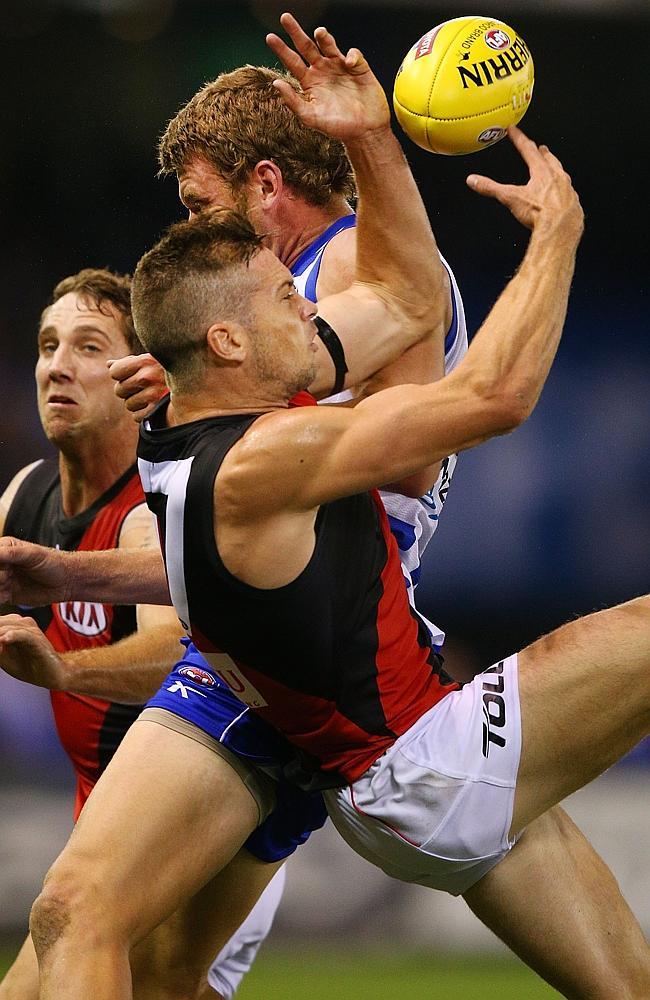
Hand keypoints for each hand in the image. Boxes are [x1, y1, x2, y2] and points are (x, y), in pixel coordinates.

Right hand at [0, 537, 70, 605]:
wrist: (66, 582)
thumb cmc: (52, 563)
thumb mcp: (32, 555)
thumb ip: (11, 554)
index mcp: (4, 548)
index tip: (5, 570)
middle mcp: (1, 564)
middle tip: (7, 578)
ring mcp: (3, 579)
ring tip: (8, 586)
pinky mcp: (6, 595)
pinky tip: (7, 596)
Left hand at [0, 614, 66, 689]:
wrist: (51, 674)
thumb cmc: (27, 665)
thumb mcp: (2, 657)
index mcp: (11, 624)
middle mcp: (21, 622)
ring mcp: (29, 629)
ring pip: (5, 628)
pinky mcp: (36, 638)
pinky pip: (22, 634)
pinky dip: (12, 636)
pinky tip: (4, 639)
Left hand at [108, 353, 168, 423]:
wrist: (196, 385)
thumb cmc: (170, 371)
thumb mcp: (152, 361)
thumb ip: (130, 363)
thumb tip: (109, 364)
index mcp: (145, 361)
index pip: (114, 372)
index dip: (119, 374)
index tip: (129, 374)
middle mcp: (148, 377)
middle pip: (119, 390)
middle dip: (127, 390)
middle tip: (140, 387)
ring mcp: (153, 394)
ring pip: (128, 405)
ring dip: (136, 403)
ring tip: (149, 396)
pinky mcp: (158, 411)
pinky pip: (137, 417)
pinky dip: (143, 414)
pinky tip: (153, 407)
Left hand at [266, 12, 389, 140]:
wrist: (365, 131)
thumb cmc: (338, 127)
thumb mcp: (311, 117)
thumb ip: (293, 101)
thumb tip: (276, 83)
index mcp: (310, 82)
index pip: (292, 61)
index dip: (281, 49)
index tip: (270, 37)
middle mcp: (323, 71)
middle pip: (306, 46)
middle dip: (295, 32)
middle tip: (285, 18)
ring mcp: (340, 66)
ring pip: (328, 44)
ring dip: (323, 37)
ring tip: (319, 32)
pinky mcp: (358, 67)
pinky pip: (353, 54)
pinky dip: (352, 55)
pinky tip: (350, 64)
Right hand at [466, 126, 583, 236]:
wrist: (561, 229)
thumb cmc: (540, 213)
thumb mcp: (510, 198)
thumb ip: (490, 188)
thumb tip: (473, 180)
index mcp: (542, 172)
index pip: (528, 149)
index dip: (519, 139)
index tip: (514, 130)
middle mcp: (558, 177)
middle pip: (550, 159)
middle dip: (543, 153)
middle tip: (541, 148)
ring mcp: (568, 190)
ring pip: (562, 174)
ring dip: (556, 170)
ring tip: (554, 169)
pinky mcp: (574, 204)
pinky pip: (569, 192)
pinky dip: (564, 190)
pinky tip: (562, 195)